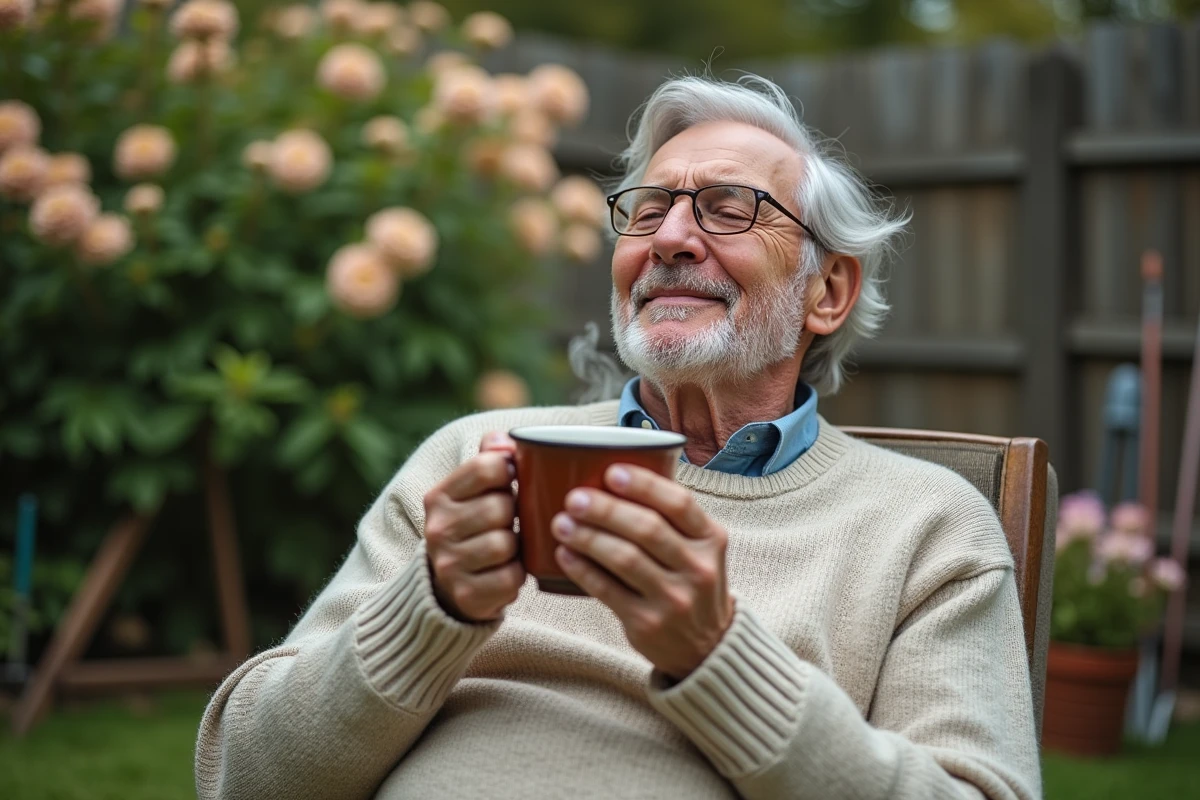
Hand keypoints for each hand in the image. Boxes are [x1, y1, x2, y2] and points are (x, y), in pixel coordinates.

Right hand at [423, 431, 523, 622]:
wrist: (449, 585)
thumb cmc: (472, 525)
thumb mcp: (472, 490)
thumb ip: (488, 458)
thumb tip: (504, 440)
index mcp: (439, 496)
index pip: (487, 466)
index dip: (510, 472)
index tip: (511, 482)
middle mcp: (438, 529)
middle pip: (501, 507)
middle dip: (515, 514)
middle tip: (509, 521)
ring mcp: (449, 565)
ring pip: (505, 543)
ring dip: (517, 546)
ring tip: (508, 547)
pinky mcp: (466, 595)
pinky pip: (511, 577)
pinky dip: (517, 574)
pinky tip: (506, 570)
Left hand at [551, 464, 733, 679]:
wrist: (707, 647)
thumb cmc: (691, 582)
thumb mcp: (699, 549)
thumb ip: (671, 519)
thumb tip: (611, 476)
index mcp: (711, 539)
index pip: (679, 503)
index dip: (644, 484)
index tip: (611, 471)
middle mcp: (698, 568)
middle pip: (648, 529)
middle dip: (606, 510)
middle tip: (574, 498)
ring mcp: (674, 599)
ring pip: (624, 559)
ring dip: (588, 537)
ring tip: (561, 523)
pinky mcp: (648, 624)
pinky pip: (608, 590)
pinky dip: (583, 570)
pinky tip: (564, 554)